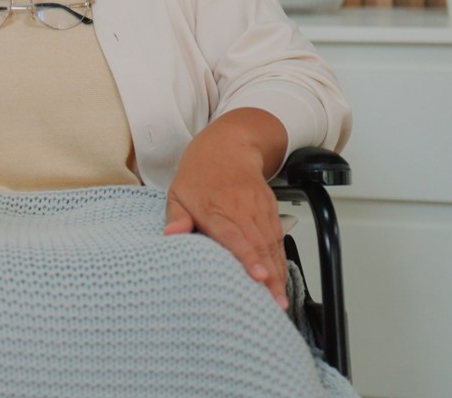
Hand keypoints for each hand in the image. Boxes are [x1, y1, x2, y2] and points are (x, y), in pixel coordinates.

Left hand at [163, 125, 288, 309]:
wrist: (227, 147)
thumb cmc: (199, 175)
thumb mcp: (178, 193)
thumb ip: (176, 216)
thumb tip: (171, 235)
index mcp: (214, 207)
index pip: (233, 235)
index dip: (247, 256)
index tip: (258, 276)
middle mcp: (240, 209)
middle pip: (258, 246)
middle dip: (269, 277)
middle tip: (274, 304)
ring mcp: (258, 209)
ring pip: (271, 245)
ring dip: (278, 273)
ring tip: (280, 300)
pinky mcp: (271, 210)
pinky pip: (278, 238)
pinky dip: (281, 260)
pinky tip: (280, 280)